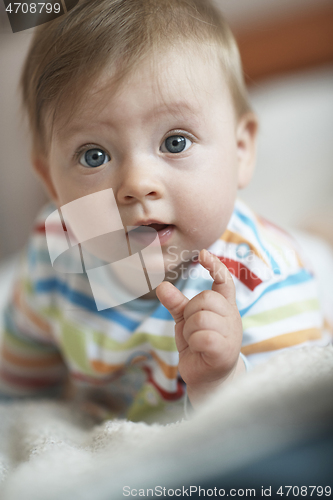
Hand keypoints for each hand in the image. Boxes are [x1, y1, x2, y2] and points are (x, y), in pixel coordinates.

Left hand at [156, 249, 243, 405]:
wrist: (207, 378)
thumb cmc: (199, 345)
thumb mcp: (185, 321)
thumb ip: (176, 304)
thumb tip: (161, 286)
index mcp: (225, 306)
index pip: (225, 281)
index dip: (215, 266)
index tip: (203, 253)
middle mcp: (231, 317)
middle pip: (205, 299)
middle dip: (190, 313)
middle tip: (193, 329)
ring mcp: (231, 334)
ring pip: (201, 318)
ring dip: (191, 331)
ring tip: (196, 342)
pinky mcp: (226, 352)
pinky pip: (203, 336)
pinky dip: (195, 343)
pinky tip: (199, 350)